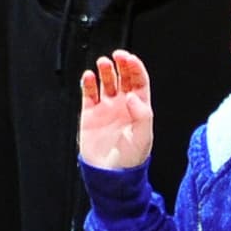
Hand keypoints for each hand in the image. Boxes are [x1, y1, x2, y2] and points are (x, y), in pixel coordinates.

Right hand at [77, 51, 155, 172]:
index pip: (139, 82)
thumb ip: (141, 116)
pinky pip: (89, 93)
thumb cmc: (130, 159)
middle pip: (123, 77)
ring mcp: (106, 108)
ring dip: (105, 71)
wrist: (109, 175)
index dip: (135, 68)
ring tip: (102, 63)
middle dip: (121, 64)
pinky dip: (87, 83)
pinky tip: (88, 77)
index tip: (129, 59)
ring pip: (106, 82)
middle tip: (117, 55)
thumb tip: (132, 96)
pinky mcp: (90, 113)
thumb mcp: (143, 138)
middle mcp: (123, 105)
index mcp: (139, 108)